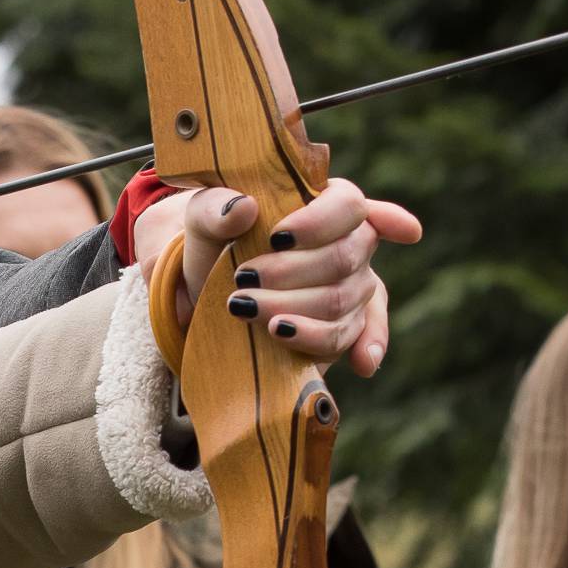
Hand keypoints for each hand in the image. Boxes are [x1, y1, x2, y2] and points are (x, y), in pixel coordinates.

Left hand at [130, 177, 422, 382]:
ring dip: (294, 309)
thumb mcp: (204, 219)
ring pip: (341, 301)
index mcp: (328, 202)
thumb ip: (216, 209)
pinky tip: (363, 364)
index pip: (349, 204)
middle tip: (243, 278)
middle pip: (345, 257)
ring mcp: (352, 287)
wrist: (207, 289)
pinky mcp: (344, 326)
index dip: (318, 223)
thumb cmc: (216, 242)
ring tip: (246, 310)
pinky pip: (356, 335)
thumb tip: (243, 208)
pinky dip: (363, 347)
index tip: (277, 238)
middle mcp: (351, 243)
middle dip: (291, 272)